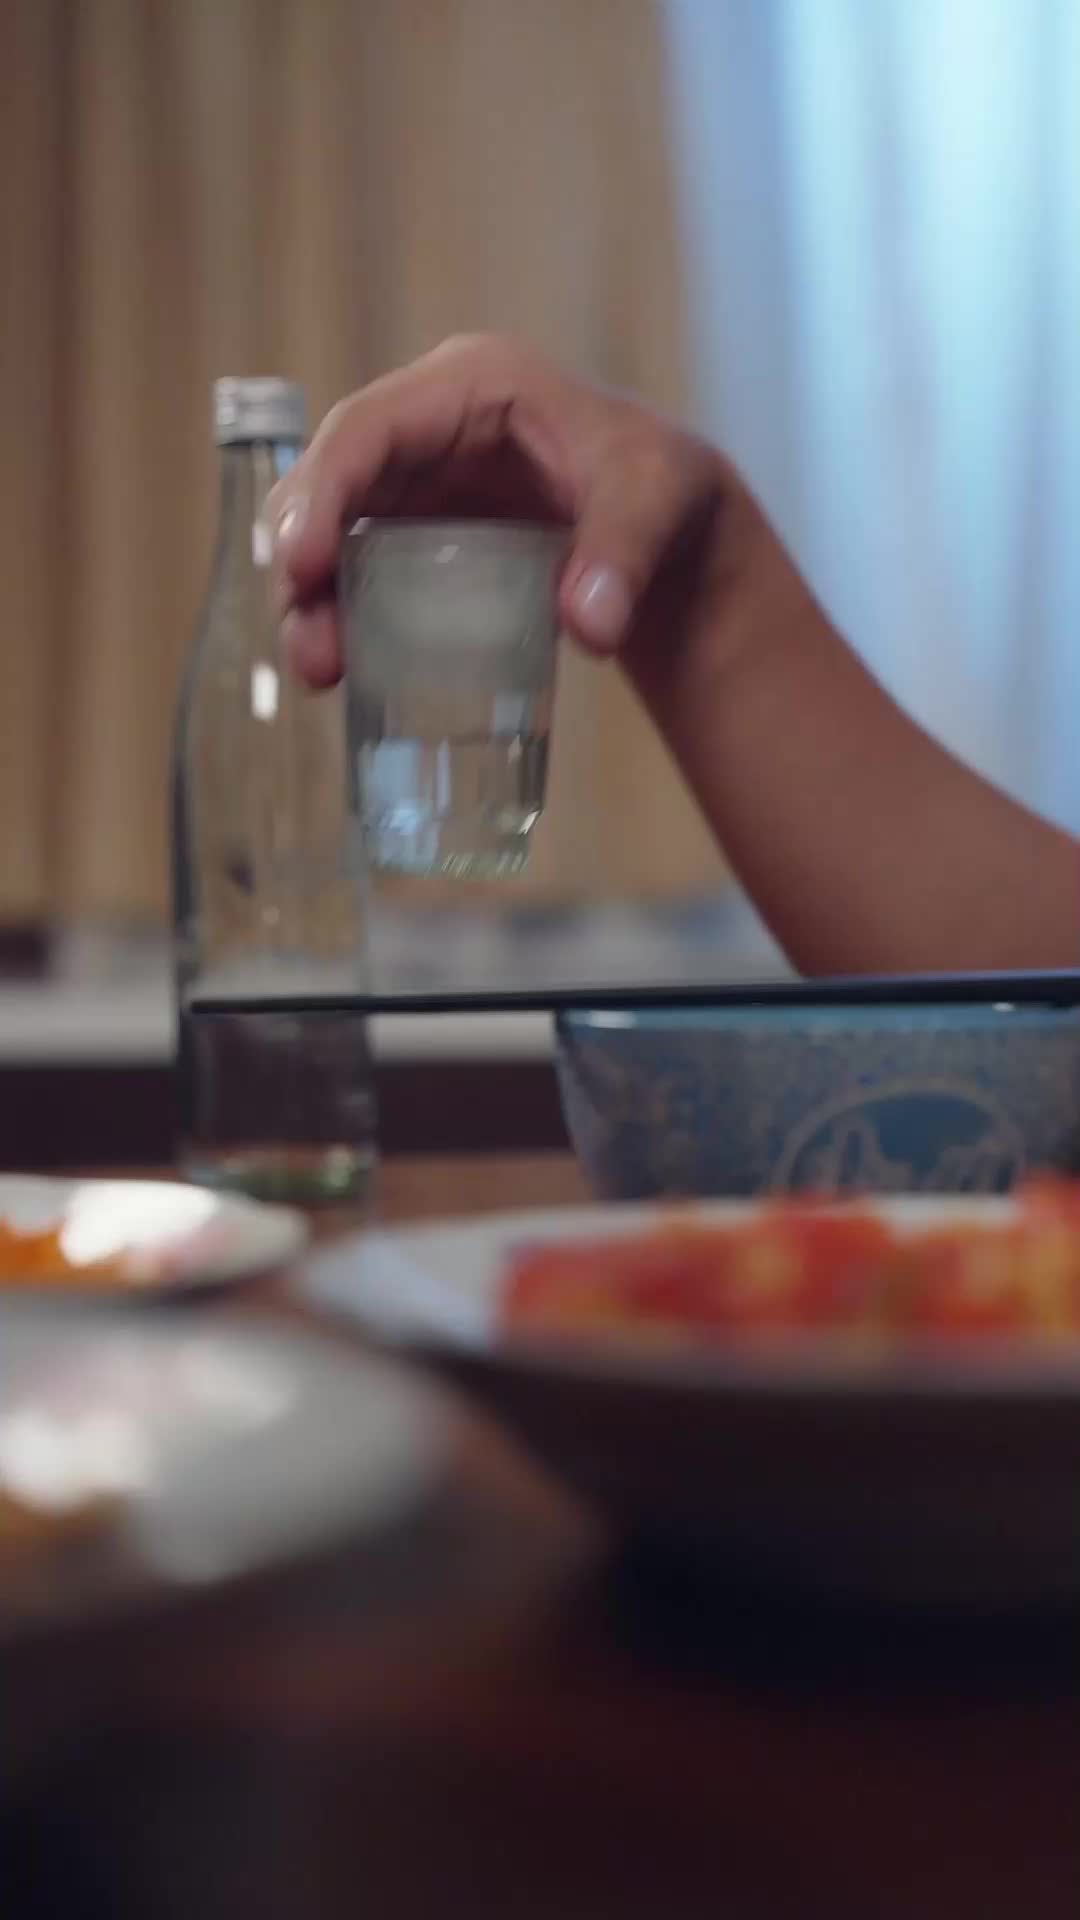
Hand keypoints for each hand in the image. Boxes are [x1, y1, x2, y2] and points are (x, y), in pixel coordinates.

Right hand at [268, 333, 738, 687]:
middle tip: (309, 641)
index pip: (369, 427)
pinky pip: (359, 572)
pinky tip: (339, 671)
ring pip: (333, 534)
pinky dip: (341, 617)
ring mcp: (416, 483)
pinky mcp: (417, 536)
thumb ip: (625, 556)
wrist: (671, 530)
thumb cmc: (663, 489)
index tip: (302, 563)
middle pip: (332, 482)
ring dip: (312, 601)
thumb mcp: (659, 504)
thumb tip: (590, 627)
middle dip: (302, 557)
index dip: (323, 490)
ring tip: (320, 672)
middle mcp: (427, 427)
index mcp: (472, 384)